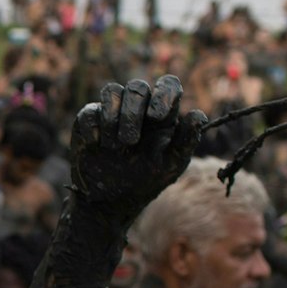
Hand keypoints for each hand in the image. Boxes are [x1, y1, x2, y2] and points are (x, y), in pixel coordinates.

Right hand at [68, 76, 203, 221]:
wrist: (110, 201)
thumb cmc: (145, 181)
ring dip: (113, 118)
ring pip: (112, 91)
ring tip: (114, 147)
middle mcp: (138, 108)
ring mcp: (112, 113)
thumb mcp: (171, 165)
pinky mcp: (89, 121)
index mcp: (162, 114)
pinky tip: (97, 146)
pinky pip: (89, 112)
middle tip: (130, 142)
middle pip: (137, 88)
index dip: (163, 93)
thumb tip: (197, 115)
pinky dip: (94, 128)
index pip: (167, 85)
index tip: (157, 117)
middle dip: (132, 114)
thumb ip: (186, 141)